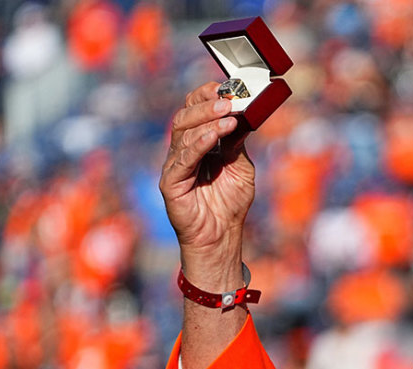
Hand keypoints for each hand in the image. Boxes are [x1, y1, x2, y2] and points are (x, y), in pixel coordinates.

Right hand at [159, 82, 254, 280]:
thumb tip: (241, 116)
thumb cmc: (230, 203)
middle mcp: (182, 150)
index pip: (194, 110)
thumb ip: (237, 143)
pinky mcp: (170, 182)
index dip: (206, 97)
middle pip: (186, 117)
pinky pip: (182, 159)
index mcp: (198, 143)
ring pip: (183, 133)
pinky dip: (198, 145)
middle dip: (207, 106)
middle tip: (228, 100)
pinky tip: (212, 136)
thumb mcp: (240, 167)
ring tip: (227, 115)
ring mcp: (175, 165)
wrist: (221, 236)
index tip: (225, 88)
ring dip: (207, 122)